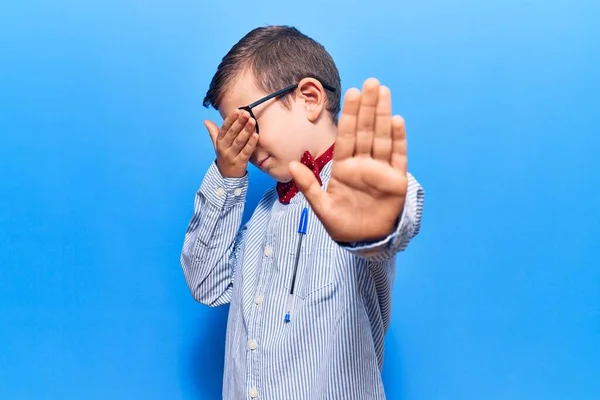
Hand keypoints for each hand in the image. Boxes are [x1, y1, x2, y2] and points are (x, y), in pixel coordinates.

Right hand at [205, 110, 257, 177]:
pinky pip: (246, 152)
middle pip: (232, 134)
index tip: (237, 110)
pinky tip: (256, 136)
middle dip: (239, 122)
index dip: (230, 119)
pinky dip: (251, 144)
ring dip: (246, 131)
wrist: (226, 177)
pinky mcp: (240, 163)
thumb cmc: (224, 157)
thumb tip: (206, 121)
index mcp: (219, 142)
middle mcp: (224, 148)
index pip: (224, 128)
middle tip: (246, 113)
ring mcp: (231, 156)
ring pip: (239, 142)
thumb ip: (213, 132)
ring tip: (252, 121)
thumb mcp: (217, 145)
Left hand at [289, 78, 407, 242]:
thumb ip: (309, 186)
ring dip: (383, 115)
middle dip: (367, 107)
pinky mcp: (396, 180)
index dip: (349, 116)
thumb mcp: (322, 207)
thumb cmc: (343, 225)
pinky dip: (398, 139)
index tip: (350, 93)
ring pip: (382, 138)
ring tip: (383, 92)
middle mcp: (363, 164)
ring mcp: (380, 170)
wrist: (365, 242)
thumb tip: (291, 165)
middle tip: (370, 82)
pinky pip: (398, 156)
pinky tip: (396, 120)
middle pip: (366, 131)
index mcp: (344, 168)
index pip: (347, 136)